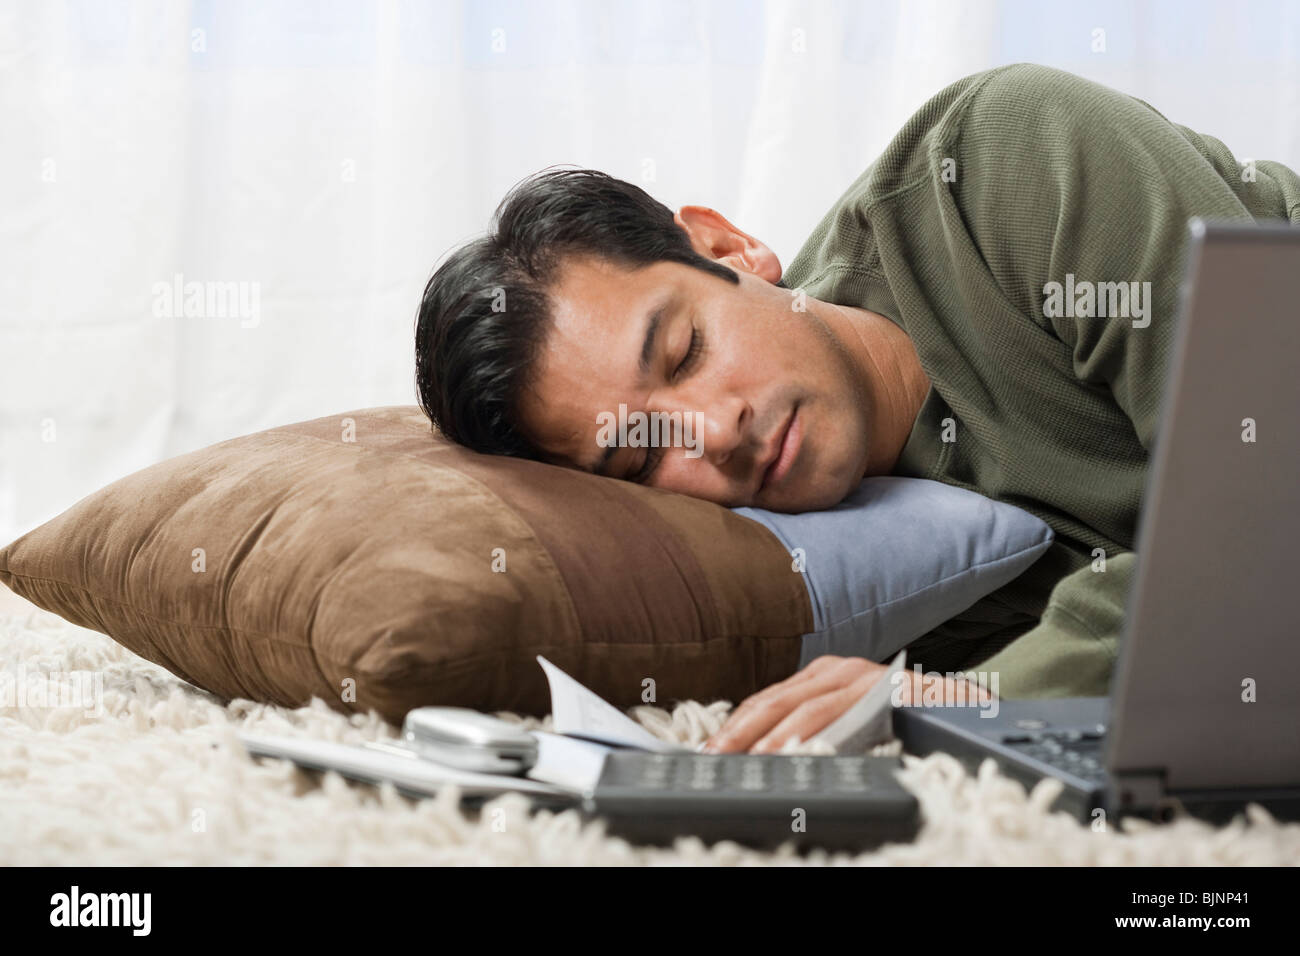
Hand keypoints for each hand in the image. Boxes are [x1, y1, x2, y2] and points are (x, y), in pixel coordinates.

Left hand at [701, 655, 994, 753]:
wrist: (968, 707)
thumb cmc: (907, 720)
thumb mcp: (852, 723)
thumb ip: (819, 731)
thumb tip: (772, 758)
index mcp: (824, 677)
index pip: (767, 700)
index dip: (735, 725)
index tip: (709, 751)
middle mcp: (838, 670)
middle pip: (774, 701)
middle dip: (738, 731)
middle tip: (710, 758)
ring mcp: (860, 677)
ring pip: (801, 706)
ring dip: (768, 737)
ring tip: (744, 761)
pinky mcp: (883, 689)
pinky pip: (838, 713)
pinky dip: (811, 732)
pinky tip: (791, 750)